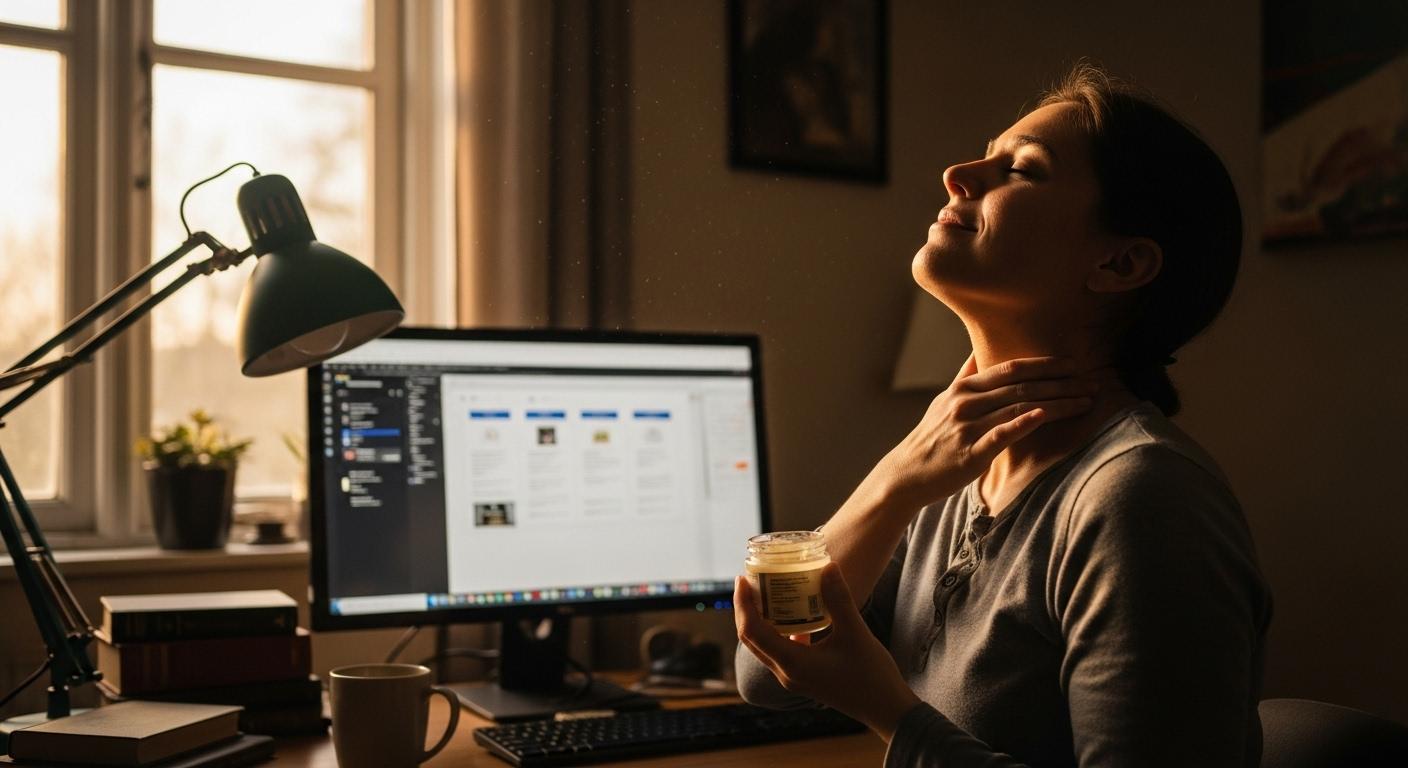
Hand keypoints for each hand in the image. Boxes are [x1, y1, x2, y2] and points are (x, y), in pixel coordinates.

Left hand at [735, 564, 921, 740]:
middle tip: (750, 581)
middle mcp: (785, 673)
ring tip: (765, 594)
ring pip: (764, 646)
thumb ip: (839, 600)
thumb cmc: (871, 675)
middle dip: (746, 609)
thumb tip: (827, 566)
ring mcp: (793, 678)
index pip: (752, 630)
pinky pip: (780, 651)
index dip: (743, 604)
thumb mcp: (855, 633)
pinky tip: (792, 615)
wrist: (886, 710)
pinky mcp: (802, 678)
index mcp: (792, 663)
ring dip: (759, 621)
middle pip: (751, 639)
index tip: (743, 579)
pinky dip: (778, 631)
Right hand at [879, 353, 1097, 508]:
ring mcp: (968, 427)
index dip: (1045, 363)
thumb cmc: (931, 438)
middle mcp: (966, 402)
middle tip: (1092, 381)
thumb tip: (979, 351)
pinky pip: (1002, 434)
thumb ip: (966, 377)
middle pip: (1022, 385)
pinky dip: (1024, 423)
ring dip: (1057, 402)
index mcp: (964, 388)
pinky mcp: (971, 453)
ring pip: (1020, 407)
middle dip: (1061, 382)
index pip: (1012, 368)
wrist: (907, 474)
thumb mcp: (944, 401)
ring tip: (1086, 402)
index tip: (1074, 363)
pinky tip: (1046, 415)